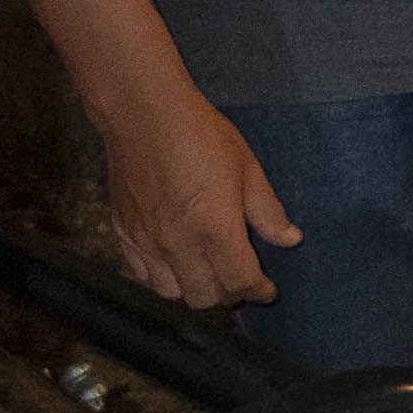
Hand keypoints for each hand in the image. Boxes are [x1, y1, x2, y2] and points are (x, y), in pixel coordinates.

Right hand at [100, 89, 300, 309]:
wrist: (143, 114)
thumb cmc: (202, 136)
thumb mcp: (248, 168)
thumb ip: (268, 211)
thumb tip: (290, 240)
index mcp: (214, 227)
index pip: (239, 282)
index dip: (258, 291)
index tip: (267, 290)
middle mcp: (177, 242)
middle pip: (204, 298)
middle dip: (229, 295)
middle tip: (240, 279)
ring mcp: (145, 241)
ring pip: (171, 293)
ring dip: (194, 289)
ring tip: (208, 271)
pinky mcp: (122, 234)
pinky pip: (141, 275)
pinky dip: (162, 277)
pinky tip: (176, 261)